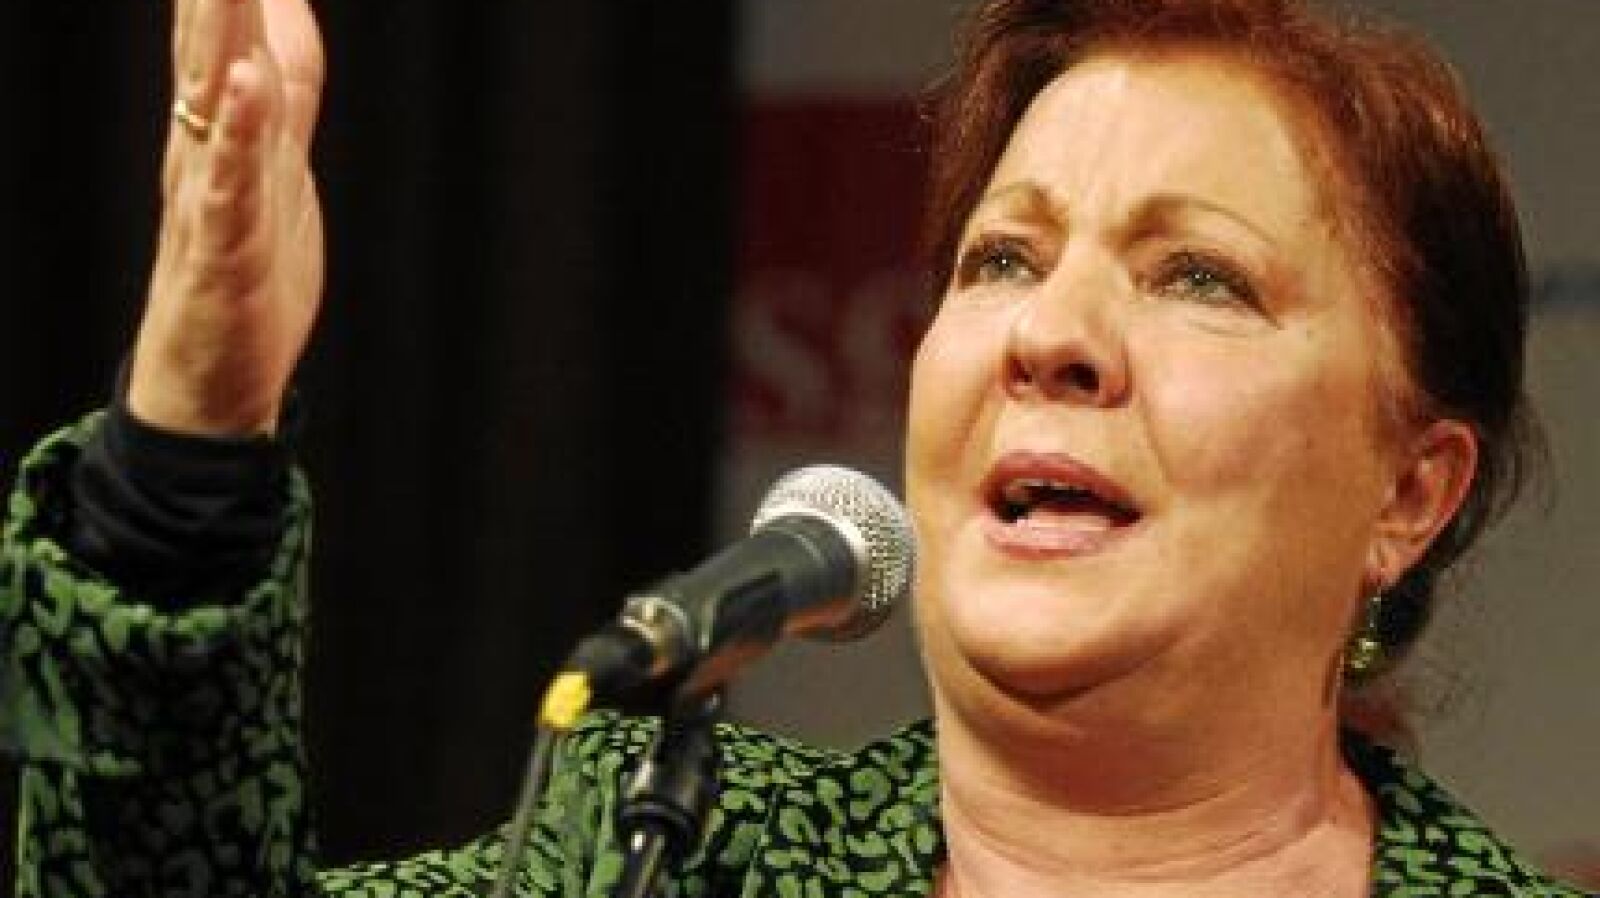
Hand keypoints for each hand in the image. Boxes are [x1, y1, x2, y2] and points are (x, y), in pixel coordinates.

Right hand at [128, 0, 324, 436]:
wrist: (211, 381)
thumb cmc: (245, 267)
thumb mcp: (278, 160)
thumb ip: (285, 83)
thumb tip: (287, 5)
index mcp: (217, 126)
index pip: (222, 28)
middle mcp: (204, 149)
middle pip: (210, 46)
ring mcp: (211, 199)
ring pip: (214, 101)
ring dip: (219, 33)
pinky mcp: (225, 252)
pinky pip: (230, 188)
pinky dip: (240, 138)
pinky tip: (248, 90)